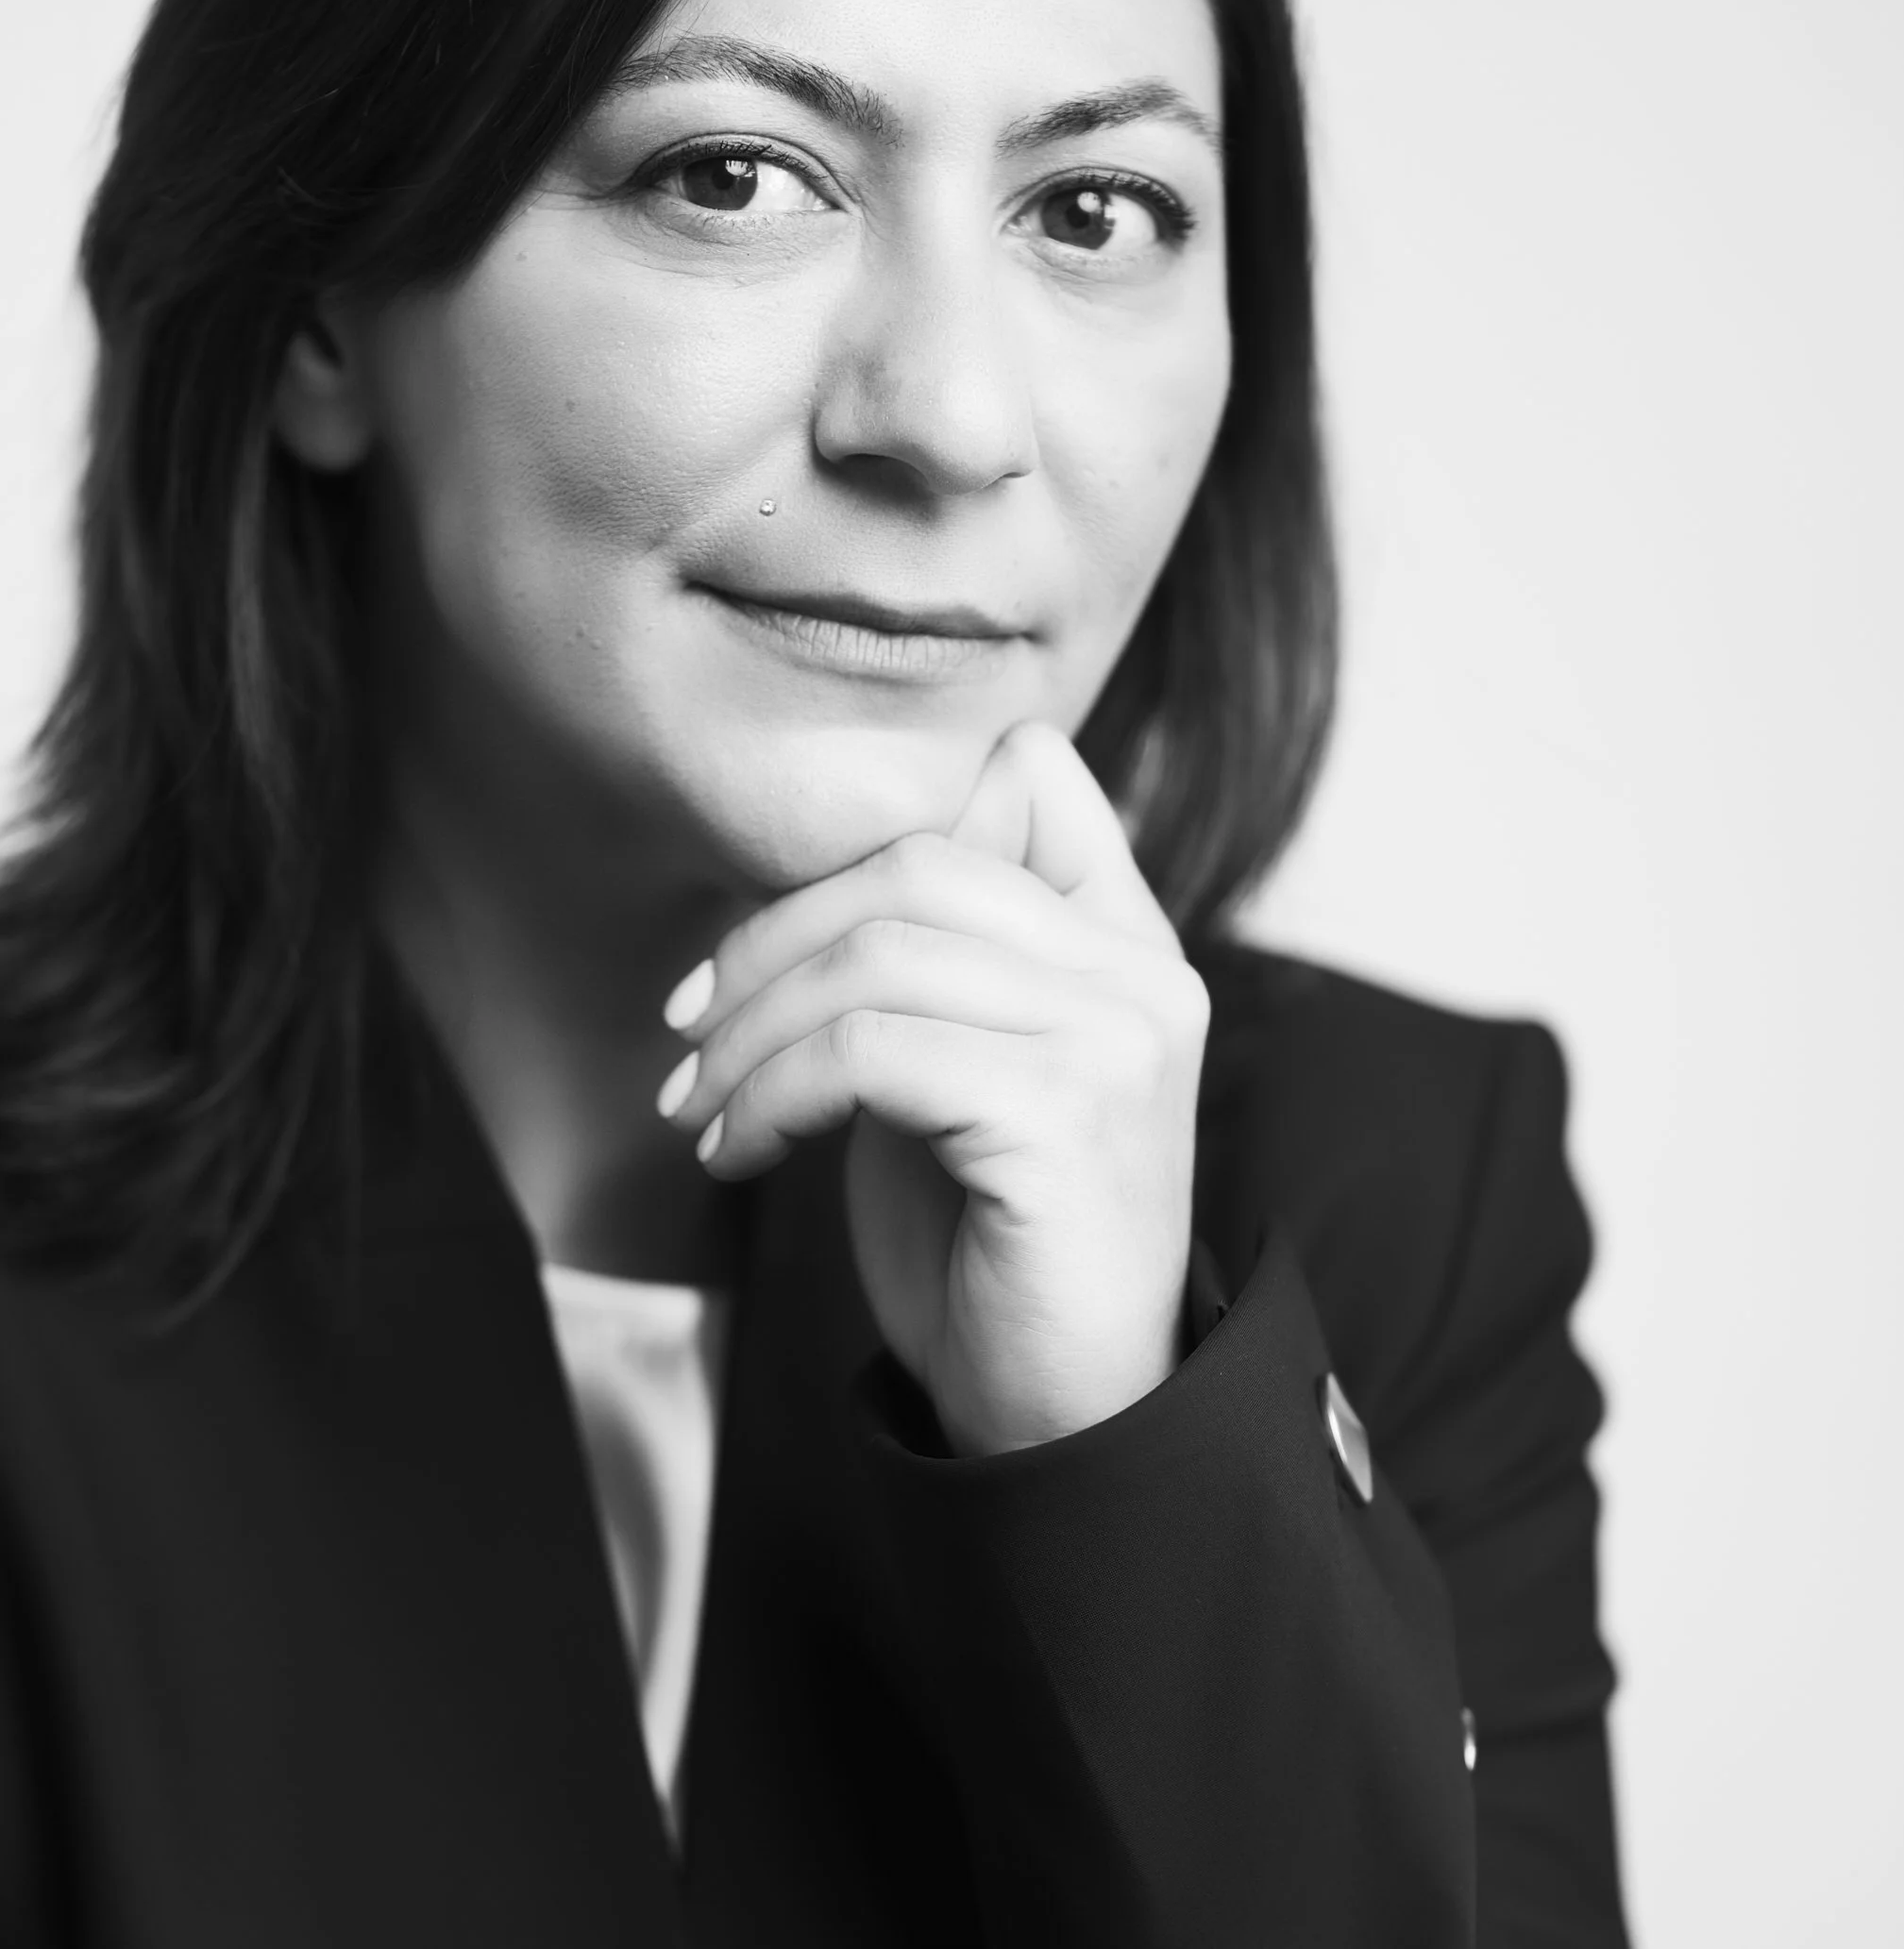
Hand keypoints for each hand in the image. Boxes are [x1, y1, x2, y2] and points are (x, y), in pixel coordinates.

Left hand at [656, 722, 1209, 1455]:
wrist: (1062, 1416)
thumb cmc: (991, 1243)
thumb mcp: (958, 1068)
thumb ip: (933, 959)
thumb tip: (823, 867)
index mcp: (1129, 943)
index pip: (1031, 776)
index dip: (878, 836)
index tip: (769, 943)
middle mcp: (1142, 973)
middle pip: (916, 864)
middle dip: (769, 940)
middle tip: (687, 1030)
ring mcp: (1116, 1039)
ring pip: (879, 955)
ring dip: (751, 1032)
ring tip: (699, 1106)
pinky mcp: (1065, 1114)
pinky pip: (870, 1051)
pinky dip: (771, 1094)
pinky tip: (739, 1150)